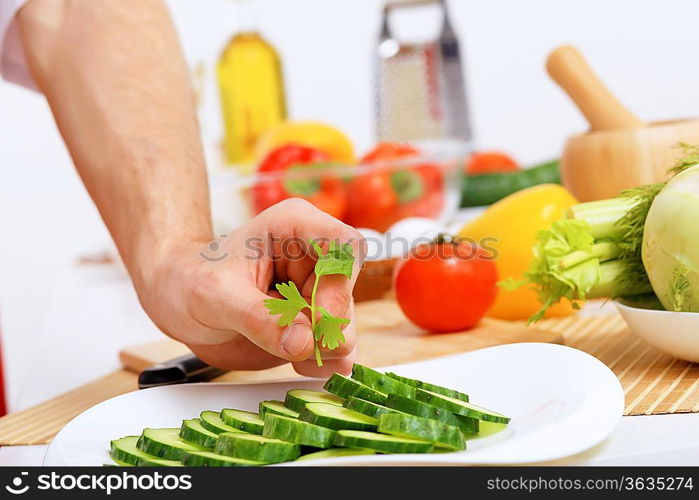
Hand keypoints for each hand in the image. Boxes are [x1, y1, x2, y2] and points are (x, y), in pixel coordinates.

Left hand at [136, 199, 365, 376]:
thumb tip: (304, 342)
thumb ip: (258, 318)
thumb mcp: (215, 295)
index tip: (318, 317)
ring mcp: (315, 293)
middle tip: (304, 349)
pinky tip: (298, 364)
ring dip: (326, 350)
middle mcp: (314, 258)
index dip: (340, 285)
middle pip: (348, 293)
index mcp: (296, 228)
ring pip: (346, 324)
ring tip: (294, 358)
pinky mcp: (311, 323)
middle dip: (331, 328)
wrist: (176, 298)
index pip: (346, 247)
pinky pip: (335, 348)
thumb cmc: (190, 278)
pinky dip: (323, 363)